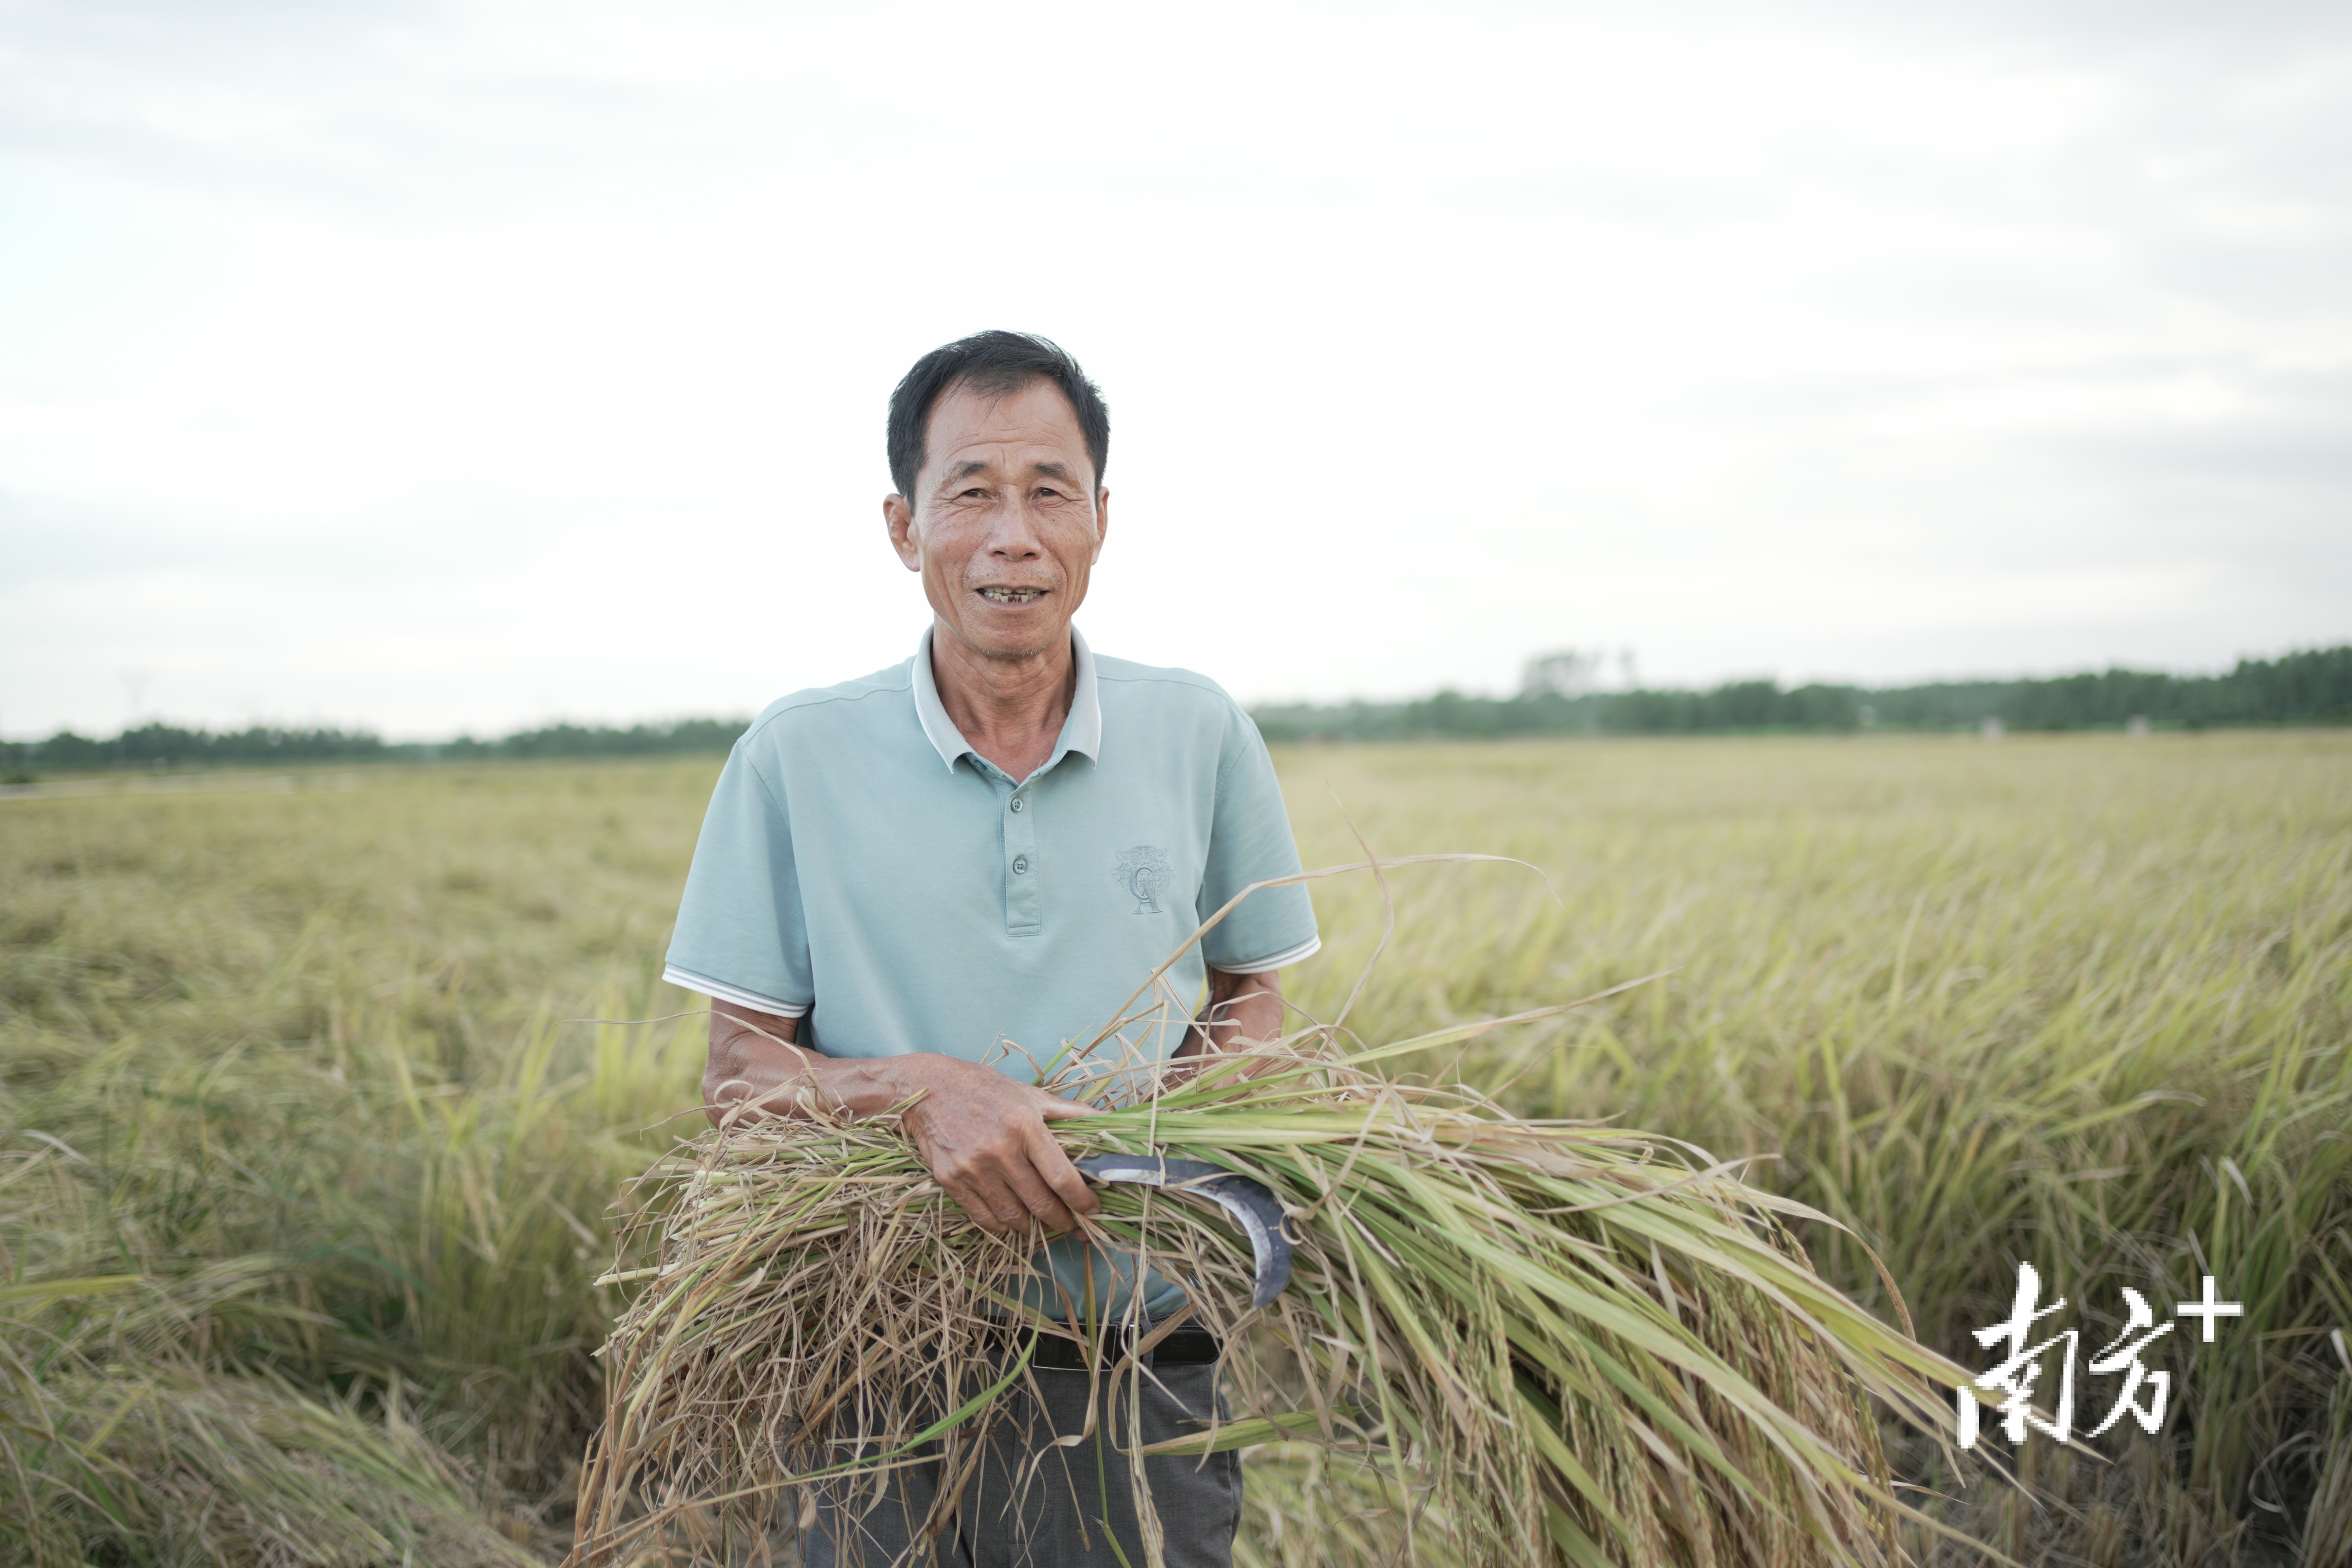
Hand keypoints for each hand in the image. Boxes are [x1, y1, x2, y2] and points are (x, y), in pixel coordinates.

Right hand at [894, 1056, 1100, 1235]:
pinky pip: (984, 1218)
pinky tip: (1012, 1221)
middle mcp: (1000, 1151)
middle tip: (1073, 1226)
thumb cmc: (984, 1088)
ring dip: (1033, 1228)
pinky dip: (1003, 1225)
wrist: (925, 1089)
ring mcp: (973, 1169)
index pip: (1062, 1177)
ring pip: (1013, 1217)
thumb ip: (1069, 1112)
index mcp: (1025, 1126)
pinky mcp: (951, 1181)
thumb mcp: (1029, 1094)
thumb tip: (1109, 1122)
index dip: (1082, 1200)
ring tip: (1043, 1225)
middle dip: (1062, 1222)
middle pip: (1040, 1203)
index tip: (1093, 1210)